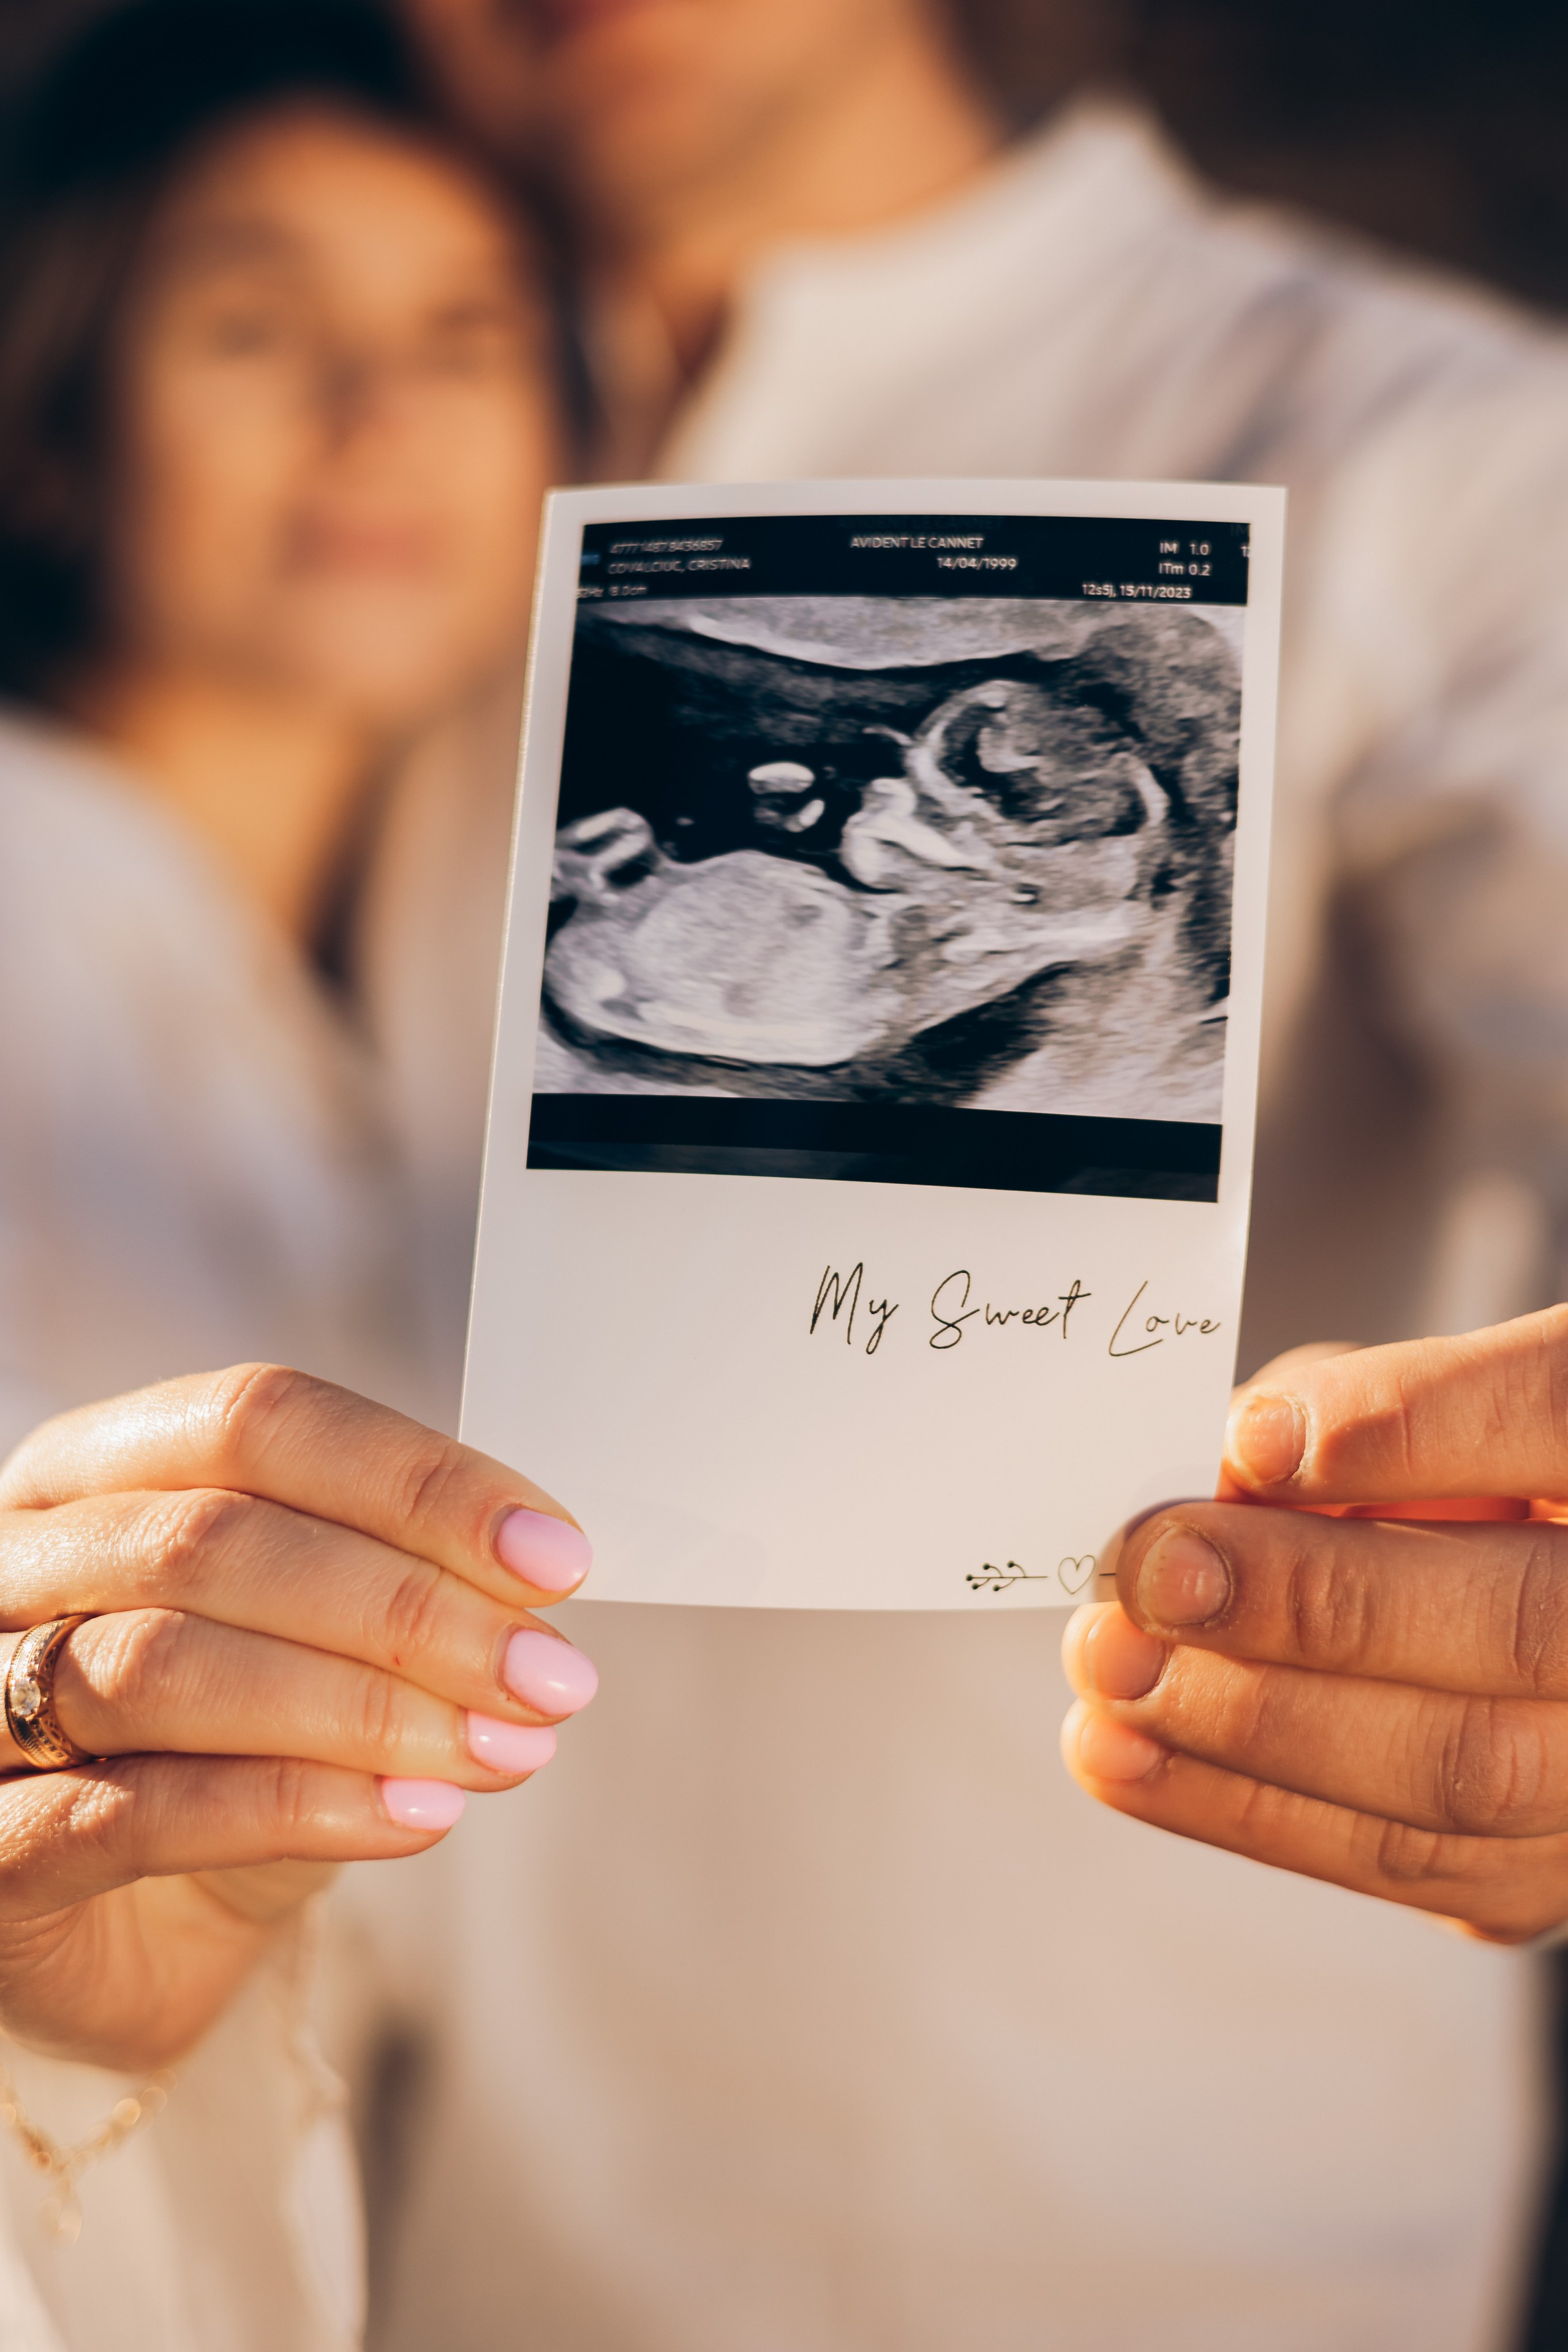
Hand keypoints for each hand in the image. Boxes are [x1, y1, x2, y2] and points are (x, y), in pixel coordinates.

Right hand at [0, 1364, 596, 2068]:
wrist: (138, 1936)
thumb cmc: (234, 1754)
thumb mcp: (325, 1647)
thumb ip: (404, 1591)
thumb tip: (539, 1590)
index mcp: (95, 1468)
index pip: (257, 1422)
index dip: (415, 1482)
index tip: (555, 1558)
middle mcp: (18, 1560)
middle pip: (215, 1540)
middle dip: (407, 1608)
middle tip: (546, 1675)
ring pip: (166, 1666)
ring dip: (361, 1707)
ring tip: (498, 1749)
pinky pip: (131, 1811)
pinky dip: (291, 1807)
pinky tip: (414, 1815)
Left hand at [1061, 1308, 1567, 1942]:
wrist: (1528, 1586)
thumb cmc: (1463, 1461)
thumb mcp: (1428, 1391)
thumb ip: (1358, 1404)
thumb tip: (1239, 1466)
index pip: (1563, 1416)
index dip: (1416, 1426)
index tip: (1252, 1437)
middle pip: (1526, 1627)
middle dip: (1311, 1602)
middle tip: (1148, 1576)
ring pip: (1464, 1770)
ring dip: (1253, 1723)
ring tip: (1109, 1670)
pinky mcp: (1549, 1875)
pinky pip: (1409, 1864)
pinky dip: (1247, 1807)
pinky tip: (1131, 1756)